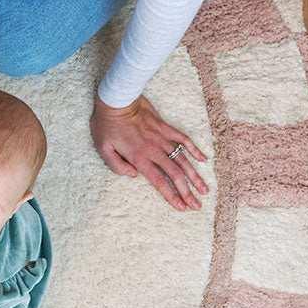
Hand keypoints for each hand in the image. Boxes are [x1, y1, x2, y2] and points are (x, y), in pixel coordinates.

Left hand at [91, 95, 208, 211]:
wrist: (117, 100)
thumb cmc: (106, 125)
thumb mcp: (103, 148)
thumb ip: (117, 166)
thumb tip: (133, 176)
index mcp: (139, 158)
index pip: (159, 182)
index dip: (172, 196)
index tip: (182, 207)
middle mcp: (154, 150)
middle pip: (175, 174)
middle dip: (187, 192)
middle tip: (197, 205)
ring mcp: (162, 138)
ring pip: (183, 159)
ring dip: (195, 175)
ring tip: (204, 189)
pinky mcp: (165, 127)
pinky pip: (183, 139)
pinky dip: (194, 149)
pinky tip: (204, 159)